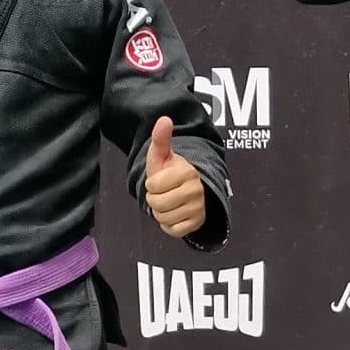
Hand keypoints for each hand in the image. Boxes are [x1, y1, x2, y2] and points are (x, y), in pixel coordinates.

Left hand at [144, 116, 206, 238]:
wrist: (188, 188)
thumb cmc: (170, 171)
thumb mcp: (162, 156)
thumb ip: (161, 138)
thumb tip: (164, 119)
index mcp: (187, 172)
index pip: (153, 186)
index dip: (151, 184)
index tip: (159, 180)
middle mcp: (196, 190)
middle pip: (157, 204)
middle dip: (154, 200)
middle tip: (163, 193)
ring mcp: (198, 208)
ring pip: (164, 218)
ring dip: (161, 213)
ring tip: (168, 202)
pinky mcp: (197, 223)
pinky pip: (173, 230)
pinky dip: (169, 225)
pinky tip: (174, 214)